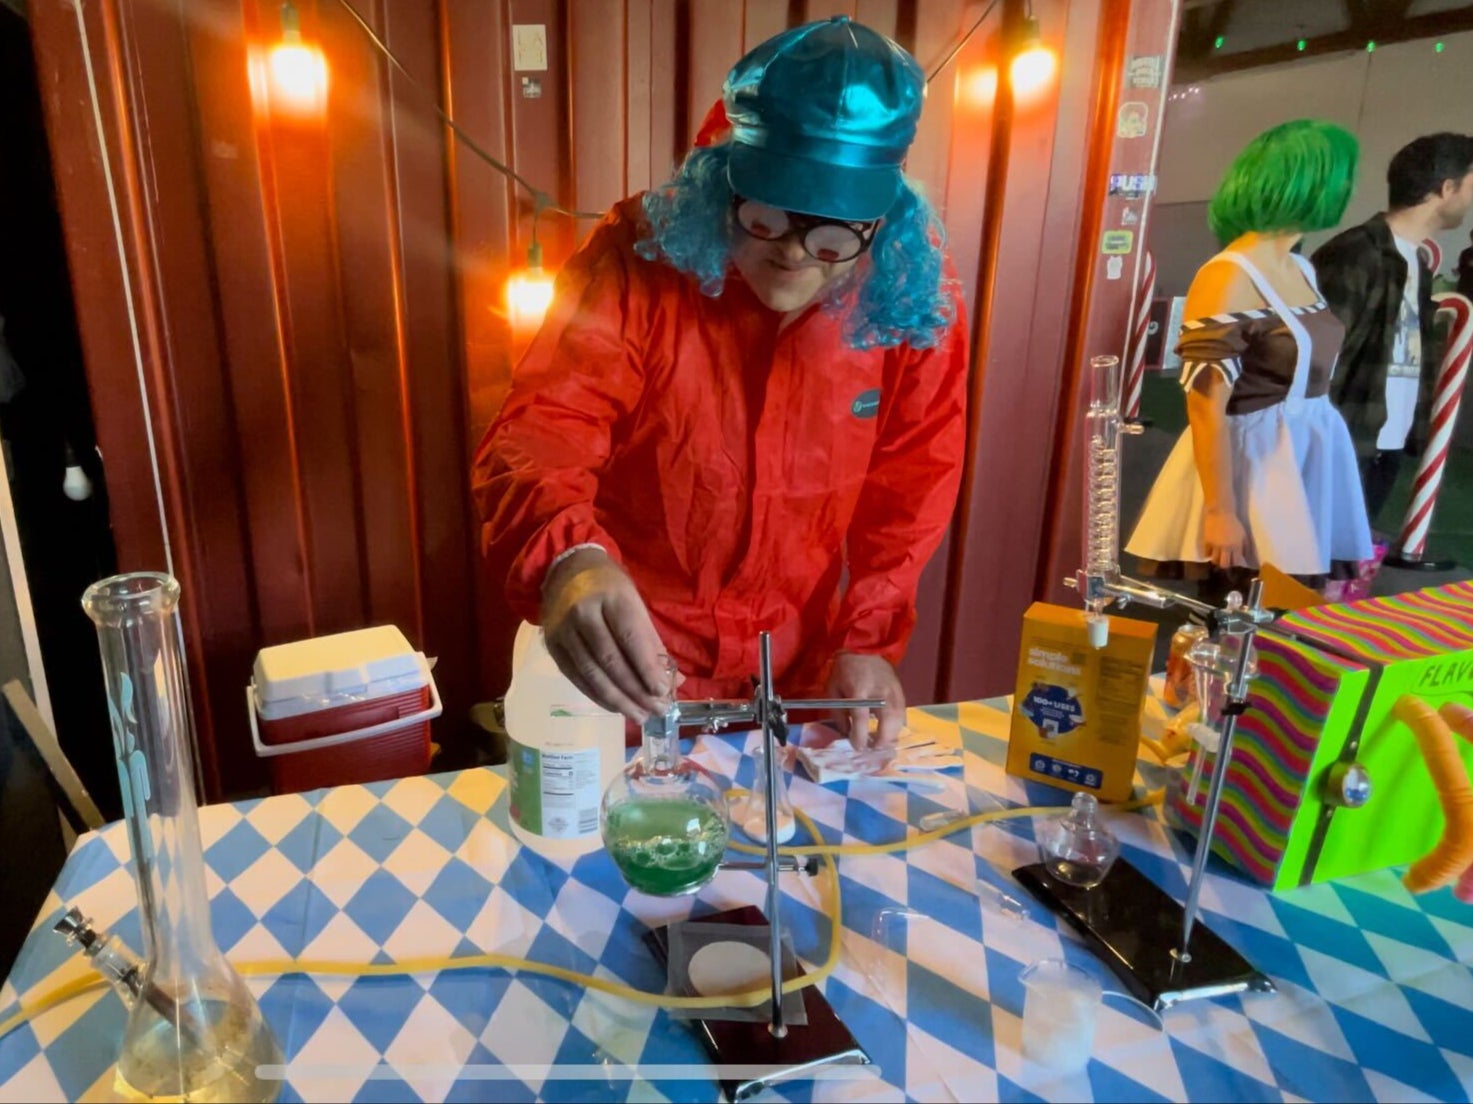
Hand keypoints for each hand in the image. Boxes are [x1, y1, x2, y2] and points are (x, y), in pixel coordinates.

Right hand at [540, 549, 675, 721]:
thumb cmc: (609, 587)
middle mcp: (583, 613)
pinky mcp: (552, 646)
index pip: (630, 637)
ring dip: (618, 700)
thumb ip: (653, 642)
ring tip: (639, 716)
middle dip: (635, 691)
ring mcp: (564, 630)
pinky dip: (597, 695)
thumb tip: (676, 680)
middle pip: (611, 660)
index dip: (646, 667)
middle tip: (656, 711)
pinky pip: (576, 677)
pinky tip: (615, 707)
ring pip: (592, 673)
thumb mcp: (634, 603)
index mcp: (611, 597)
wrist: (565, 568)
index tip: (662, 691)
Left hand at [825, 652, 904, 749]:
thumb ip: (839, 713)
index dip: (860, 736)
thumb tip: (847, 734)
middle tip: (873, 748)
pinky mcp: (901, 692)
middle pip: (887, 721)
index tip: (858, 747)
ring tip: (881, 743)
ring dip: (891, 735)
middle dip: (882, 739)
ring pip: (899, 719)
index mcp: (859, 690)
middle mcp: (880, 692)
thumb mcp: (833, 689)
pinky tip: (890, 731)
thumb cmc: (846, 670)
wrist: (865, 648)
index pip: (862, 718)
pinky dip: (897, 726)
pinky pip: (903, 714)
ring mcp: (893, 691)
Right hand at [1202, 507, 1247, 569]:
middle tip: (1224, 562)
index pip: (1235, 562)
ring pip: (1214, 560)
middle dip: (1225, 565)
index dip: (1234, 564)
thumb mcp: (1243, 535)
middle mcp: (1226, 547)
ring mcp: (1215, 545)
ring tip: (1217, 557)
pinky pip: (1206, 553)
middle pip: (1224, 564)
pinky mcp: (1207, 542)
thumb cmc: (1234, 523)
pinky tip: (1210, 551)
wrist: (1220, 513)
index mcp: (1236, 545)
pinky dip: (1208, 554)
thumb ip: (1245, 547)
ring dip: (1216, 560)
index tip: (1233, 563)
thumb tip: (1244, 558)